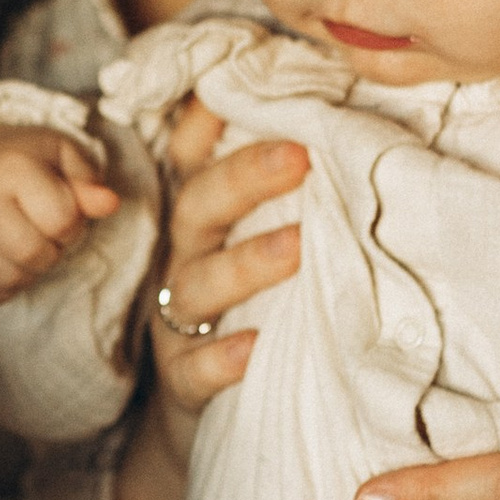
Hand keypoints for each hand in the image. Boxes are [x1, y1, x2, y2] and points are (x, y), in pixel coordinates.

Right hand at [0, 127, 123, 307]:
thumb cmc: (24, 163)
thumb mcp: (60, 157)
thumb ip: (88, 181)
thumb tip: (110, 204)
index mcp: (9, 167)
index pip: (60, 219)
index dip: (72, 223)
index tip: (61, 210)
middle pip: (31, 254)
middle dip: (51, 251)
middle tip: (44, 233)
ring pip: (8, 279)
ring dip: (30, 271)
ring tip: (26, 244)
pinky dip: (5, 287)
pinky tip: (6, 260)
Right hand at [144, 97, 307, 436]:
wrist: (211, 410)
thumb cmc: (250, 309)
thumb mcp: (252, 243)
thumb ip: (278, 189)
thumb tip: (322, 116)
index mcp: (200, 221)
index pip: (193, 160)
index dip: (206, 123)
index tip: (237, 88)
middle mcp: (183, 261)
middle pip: (199, 208)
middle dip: (245, 178)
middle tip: (301, 156)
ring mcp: (178, 322)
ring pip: (198, 286)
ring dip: (247, 263)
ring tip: (299, 245)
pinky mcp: (183, 381)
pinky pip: (195, 369)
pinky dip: (222, 359)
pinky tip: (254, 347)